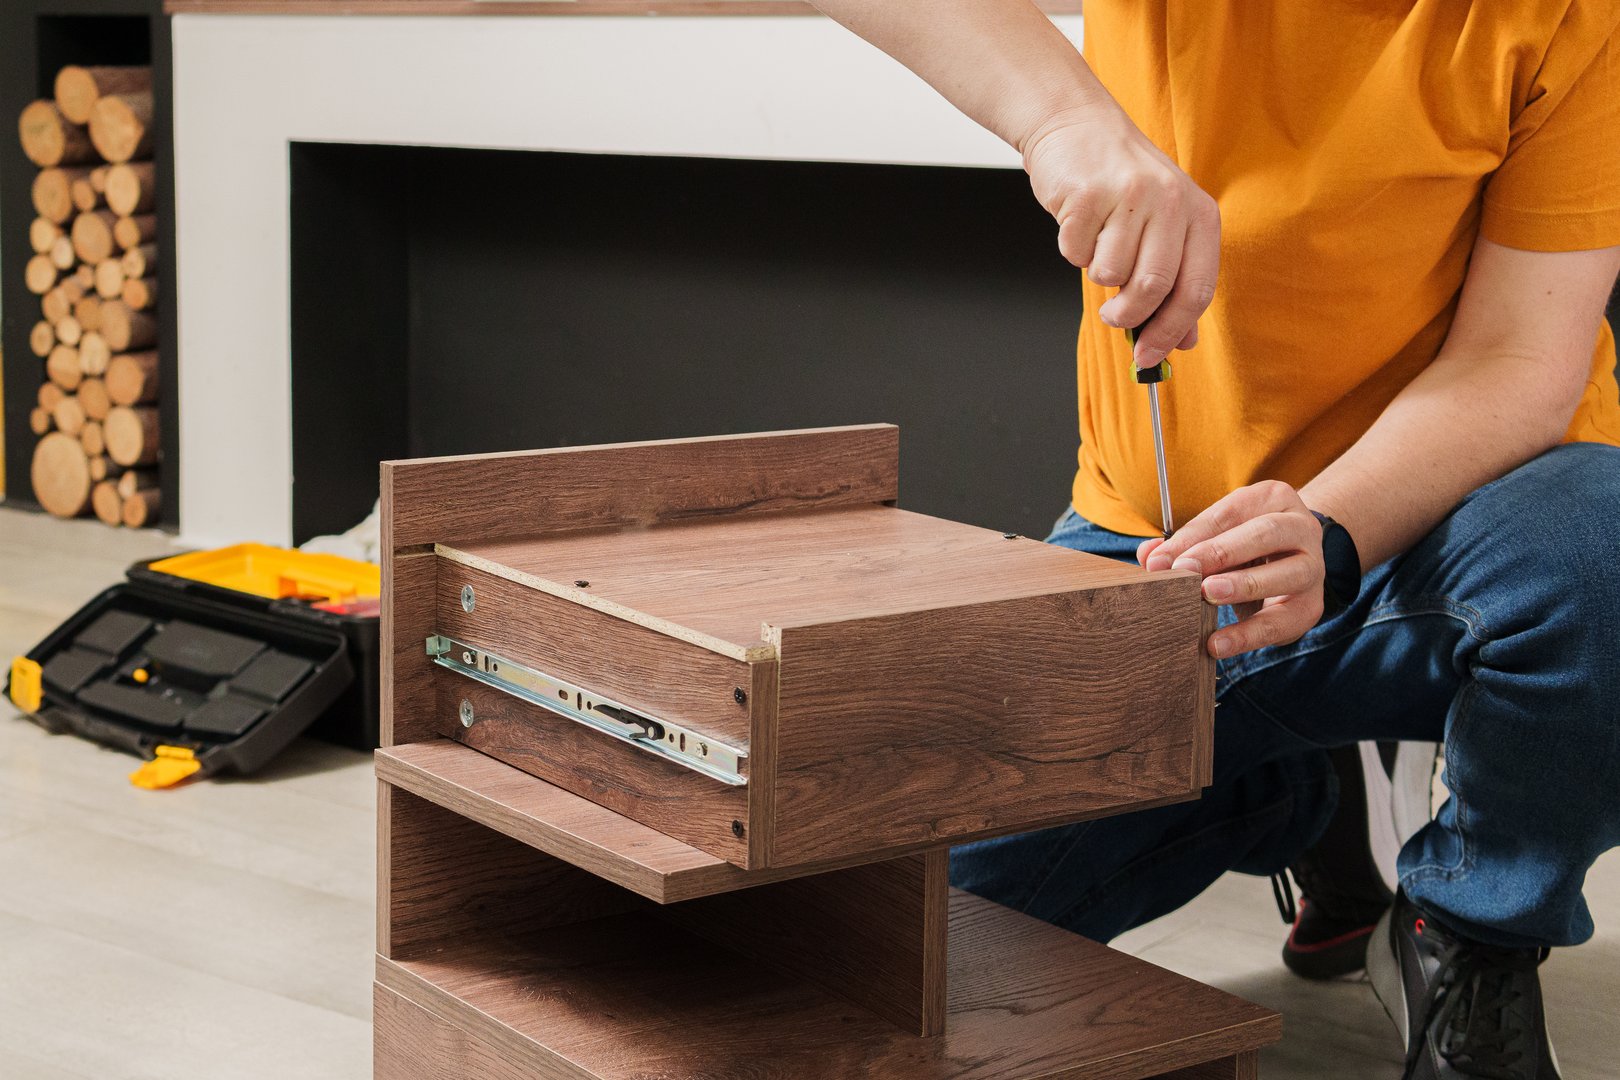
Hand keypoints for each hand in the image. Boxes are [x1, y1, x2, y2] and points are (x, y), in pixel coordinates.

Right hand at [1022, 107, 1220, 366]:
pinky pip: (1075, 253)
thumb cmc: (1122, 183)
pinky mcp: (1087, 194)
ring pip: (1110, 274)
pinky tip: (1080, 221)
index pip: (1196, 289)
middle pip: (1153, 288)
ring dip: (1096, 269)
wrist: (1076, 125)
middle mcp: (1170, 201)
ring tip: (1098, 240)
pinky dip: (1073, 248)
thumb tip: (1181, 341)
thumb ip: (1176, 282)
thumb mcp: (1163, 227)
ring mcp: (1128, 195)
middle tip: (1114, 317)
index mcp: (1198, 214)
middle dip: (1128, 316)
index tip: (1150, 356)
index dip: (1171, 332)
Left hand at [1136, 481, 1325, 658]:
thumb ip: (1185, 544)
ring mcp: (1313, 566)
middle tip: (1185, 572)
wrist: (1293, 562)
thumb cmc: (1244, 544)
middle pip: (1265, 533)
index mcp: (1271, 499)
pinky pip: (1284, 621)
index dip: (1192, 537)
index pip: (1229, 514)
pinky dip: (1249, 634)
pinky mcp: (1311, 605)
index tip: (1160, 562)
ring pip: (1288, 573)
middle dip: (1221, 552)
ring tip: (1208, 597)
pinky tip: (1219, 643)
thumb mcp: (1216, 536)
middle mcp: (1300, 527)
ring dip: (1245, 585)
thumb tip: (1149, 557)